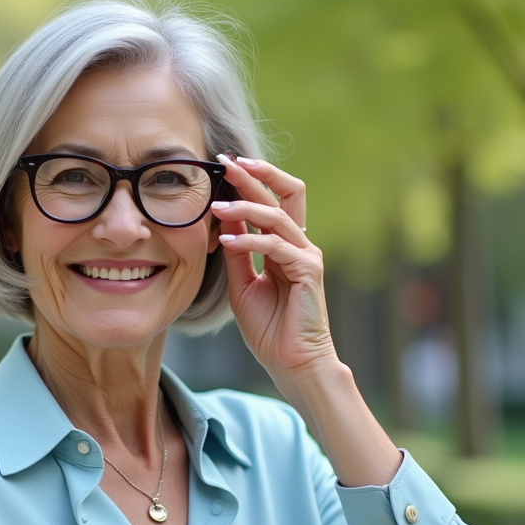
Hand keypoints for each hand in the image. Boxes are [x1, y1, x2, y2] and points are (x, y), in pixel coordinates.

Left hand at [212, 155, 338, 385]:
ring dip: (244, 207)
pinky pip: (276, 246)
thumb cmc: (269, 329)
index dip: (251, 181)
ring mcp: (308, 255)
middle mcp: (300, 244)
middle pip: (286, 192)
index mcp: (286, 245)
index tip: (223, 165)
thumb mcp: (243, 285)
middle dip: (255, 174)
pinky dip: (250, 240)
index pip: (272, 200)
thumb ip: (237, 254)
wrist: (291, 363)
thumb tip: (222, 224)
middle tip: (226, 162)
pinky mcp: (309, 271)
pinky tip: (227, 238)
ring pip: (277, 215)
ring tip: (216, 206)